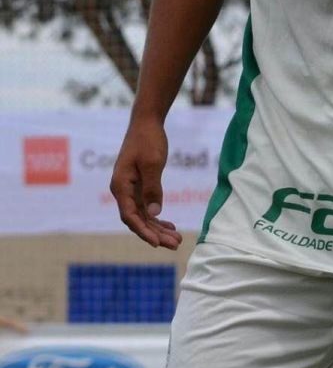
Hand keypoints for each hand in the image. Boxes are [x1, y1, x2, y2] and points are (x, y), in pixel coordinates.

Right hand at [109, 117, 182, 248]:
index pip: (130, 216)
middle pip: (138, 219)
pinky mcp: (140, 185)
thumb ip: (153, 188)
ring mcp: (131, 189)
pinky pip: (147, 207)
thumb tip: (155, 213)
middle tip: (175, 245)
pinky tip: (170, 227)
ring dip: (158, 229)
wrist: (147, 123)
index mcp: (121, 186)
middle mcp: (123, 191)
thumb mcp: (153, 163)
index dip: (143, 231)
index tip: (157, 243)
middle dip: (155, 234)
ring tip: (177, 240)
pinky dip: (158, 218)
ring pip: (144, 215)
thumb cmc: (148, 140)